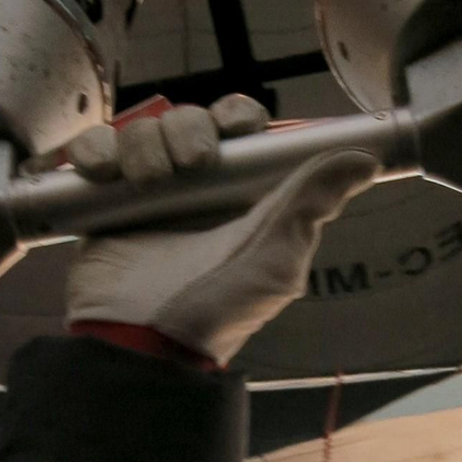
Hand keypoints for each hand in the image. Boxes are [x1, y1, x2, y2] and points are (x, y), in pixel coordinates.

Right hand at [64, 95, 376, 365]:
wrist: (140, 343)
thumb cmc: (216, 312)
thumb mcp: (276, 259)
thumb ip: (314, 203)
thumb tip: (365, 159)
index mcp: (242, 196)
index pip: (242, 130)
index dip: (236, 118)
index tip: (234, 128)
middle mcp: (196, 190)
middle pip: (190, 120)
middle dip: (188, 129)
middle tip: (189, 165)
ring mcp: (147, 193)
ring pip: (144, 129)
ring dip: (143, 144)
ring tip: (144, 183)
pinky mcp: (102, 201)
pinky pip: (96, 150)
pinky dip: (96, 150)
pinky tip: (104, 174)